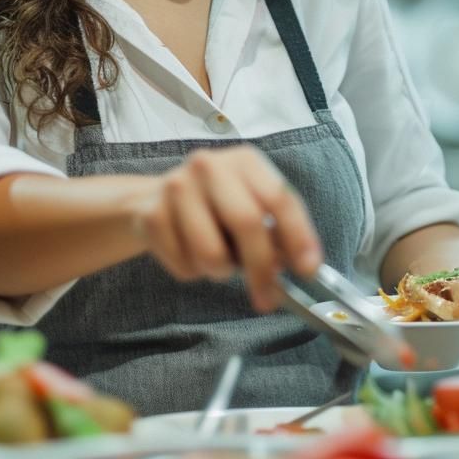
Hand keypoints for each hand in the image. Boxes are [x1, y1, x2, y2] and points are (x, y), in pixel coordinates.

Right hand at [130, 145, 322, 312]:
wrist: (151, 200)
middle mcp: (210, 166)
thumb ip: (275, 230)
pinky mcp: (151, 214)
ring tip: (218, 261)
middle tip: (268, 298)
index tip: (307, 270)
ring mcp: (177, 187)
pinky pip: (184, 265)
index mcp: (245, 161)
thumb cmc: (213, 207)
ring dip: (221, 272)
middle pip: (247, 222)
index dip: (298, 237)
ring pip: (212, 253)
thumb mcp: (250, 205)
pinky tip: (189, 253)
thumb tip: (296, 263)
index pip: (279, 198)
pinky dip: (193, 272)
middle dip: (262, 268)